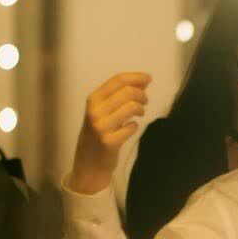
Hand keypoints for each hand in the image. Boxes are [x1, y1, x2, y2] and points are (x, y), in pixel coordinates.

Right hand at [70, 72, 150, 193]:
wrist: (88, 161)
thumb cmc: (99, 132)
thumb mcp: (103, 109)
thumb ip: (120, 94)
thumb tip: (143, 81)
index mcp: (93, 99)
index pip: (118, 80)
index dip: (136, 77)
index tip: (148, 78)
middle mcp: (95, 111)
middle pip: (127, 92)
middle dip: (141, 95)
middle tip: (145, 101)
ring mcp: (101, 127)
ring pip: (131, 107)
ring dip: (140, 109)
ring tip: (140, 113)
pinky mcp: (109, 142)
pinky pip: (131, 127)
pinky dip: (134, 126)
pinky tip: (130, 128)